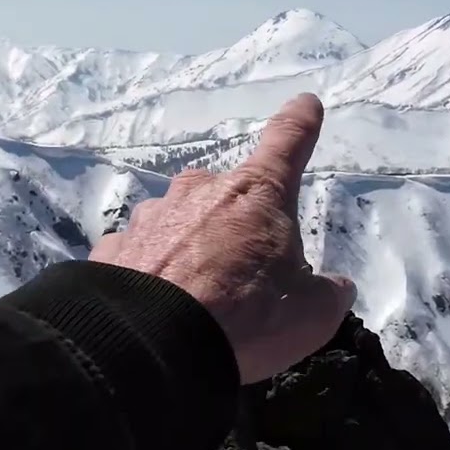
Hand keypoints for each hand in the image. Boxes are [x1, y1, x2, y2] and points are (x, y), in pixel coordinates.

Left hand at [89, 93, 357, 383]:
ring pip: (181, 222)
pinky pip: (141, 253)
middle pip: (228, 194)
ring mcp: (152, 216)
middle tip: (244, 276)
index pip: (288, 142)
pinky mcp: (113, 249)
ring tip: (196, 299)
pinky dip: (152, 271)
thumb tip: (336, 286)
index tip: (305, 104)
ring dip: (191, 248)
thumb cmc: (247, 318)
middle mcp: (201, 190)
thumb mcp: (312, 314)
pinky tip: (155, 305)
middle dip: (238, 224)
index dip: (300, 123)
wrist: (151, 345)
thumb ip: (328, 292)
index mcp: (258, 193)